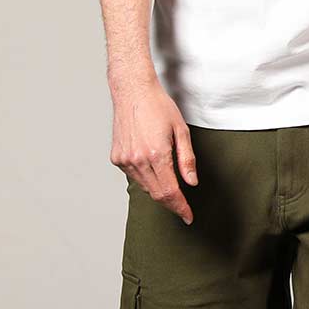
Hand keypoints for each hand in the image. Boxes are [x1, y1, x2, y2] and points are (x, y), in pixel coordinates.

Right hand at [110, 75, 198, 223]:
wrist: (132, 91)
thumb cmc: (159, 106)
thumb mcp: (181, 131)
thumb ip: (187, 159)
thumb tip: (191, 183)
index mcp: (157, 154)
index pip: (170, 192)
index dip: (181, 207)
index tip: (188, 216)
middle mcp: (138, 160)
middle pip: (157, 194)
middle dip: (172, 203)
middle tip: (183, 206)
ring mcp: (125, 160)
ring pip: (145, 187)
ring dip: (159, 189)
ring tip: (170, 181)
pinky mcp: (117, 158)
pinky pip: (135, 176)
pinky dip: (146, 177)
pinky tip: (152, 165)